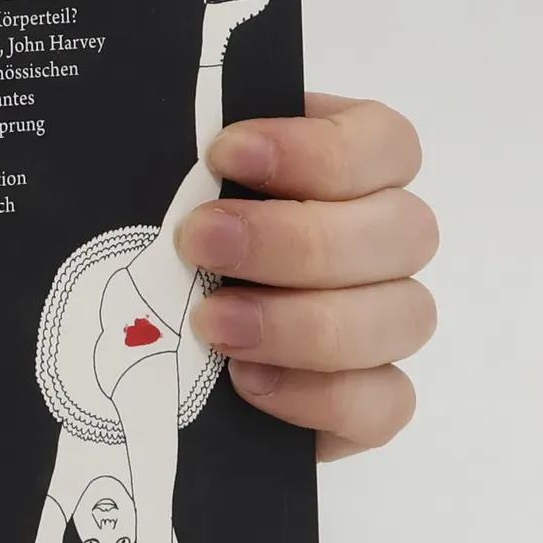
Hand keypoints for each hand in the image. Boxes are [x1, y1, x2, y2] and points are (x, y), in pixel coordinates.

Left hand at [180, 96, 435, 461]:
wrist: (137, 347)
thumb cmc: (155, 244)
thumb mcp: (157, 185)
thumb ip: (184, 157)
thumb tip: (180, 141)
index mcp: (349, 170)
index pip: (385, 142)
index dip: (317, 149)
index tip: (224, 154)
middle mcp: (382, 242)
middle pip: (403, 231)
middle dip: (295, 239)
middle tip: (200, 243)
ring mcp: (383, 322)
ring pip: (404, 316)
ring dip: (305, 322)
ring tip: (212, 325)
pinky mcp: (367, 398)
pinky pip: (385, 402)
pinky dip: (320, 395)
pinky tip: (247, 383)